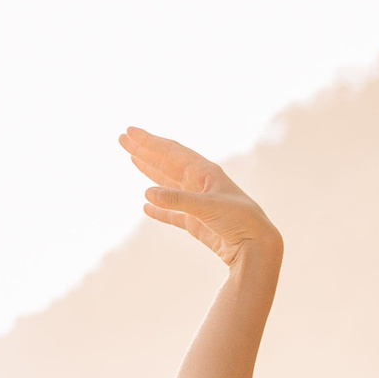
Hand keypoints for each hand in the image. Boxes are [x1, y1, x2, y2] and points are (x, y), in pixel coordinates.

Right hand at [120, 128, 281, 268]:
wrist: (256, 245)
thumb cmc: (239, 220)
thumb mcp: (207, 208)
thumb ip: (177, 201)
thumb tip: (146, 193)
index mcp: (205, 172)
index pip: (171, 152)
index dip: (150, 141)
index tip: (130, 132)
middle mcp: (200, 184)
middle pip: (166, 163)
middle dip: (145, 151)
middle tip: (122, 139)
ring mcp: (197, 203)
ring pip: (168, 184)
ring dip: (150, 172)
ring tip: (133, 160)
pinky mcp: (196, 223)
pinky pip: (172, 213)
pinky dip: (159, 210)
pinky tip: (147, 207)